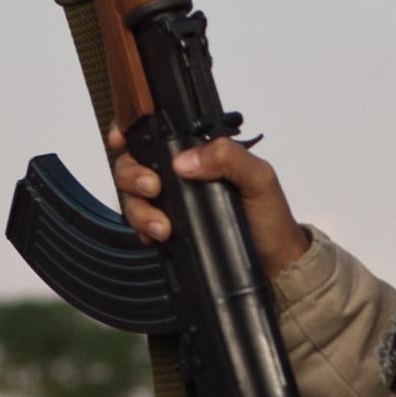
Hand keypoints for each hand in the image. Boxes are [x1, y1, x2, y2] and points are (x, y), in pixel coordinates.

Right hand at [113, 136, 311, 278]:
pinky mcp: (167, 230)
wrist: (274, 264)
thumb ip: (227, 158)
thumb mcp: (258, 178)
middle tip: (153, 188)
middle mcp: (181, 174)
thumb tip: (186, 160)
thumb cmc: (271, 218)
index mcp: (200, 153)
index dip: (129, 131)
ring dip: (139, 210)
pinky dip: (142, 230)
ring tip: (163, 227)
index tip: (121, 140)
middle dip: (132, 175)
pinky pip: (139, 225)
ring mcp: (171, 203)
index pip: (155, 133)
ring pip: (131, 196)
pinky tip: (157, 237)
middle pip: (132, 163)